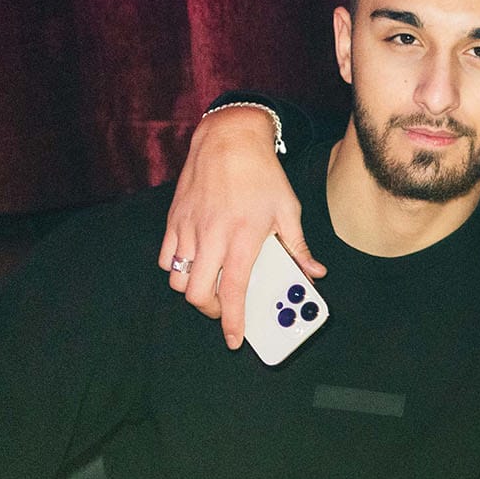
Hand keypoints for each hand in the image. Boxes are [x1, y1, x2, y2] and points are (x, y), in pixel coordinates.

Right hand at [158, 105, 321, 349]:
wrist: (228, 139)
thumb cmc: (262, 175)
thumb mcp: (288, 211)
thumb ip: (299, 247)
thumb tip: (314, 273)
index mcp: (242, 238)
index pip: (232, 290)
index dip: (232, 320)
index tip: (234, 339)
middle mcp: (211, 236)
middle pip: (196, 293)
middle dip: (209, 310)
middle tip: (225, 309)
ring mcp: (188, 228)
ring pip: (177, 278)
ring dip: (192, 291)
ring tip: (210, 287)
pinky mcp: (174, 219)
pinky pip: (165, 257)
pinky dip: (176, 269)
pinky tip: (194, 265)